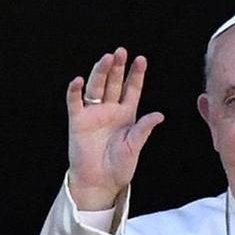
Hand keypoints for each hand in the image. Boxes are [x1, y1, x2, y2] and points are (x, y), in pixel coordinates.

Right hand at [66, 47, 163, 209]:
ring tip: (106, 59)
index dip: (136, 74)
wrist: (99, 183)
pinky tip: (78, 80)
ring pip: (97, 87)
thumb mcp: (134, 147)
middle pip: (114, 83)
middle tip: (121, 52)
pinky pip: (75, 103)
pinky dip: (75, 91)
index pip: (132, 89)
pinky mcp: (78, 121)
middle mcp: (110, 110)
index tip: (141, 59)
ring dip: (100, 73)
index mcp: (127, 114)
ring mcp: (93, 114)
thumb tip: (159, 115)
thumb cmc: (119, 167)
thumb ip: (143, 129)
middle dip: (117, 67)